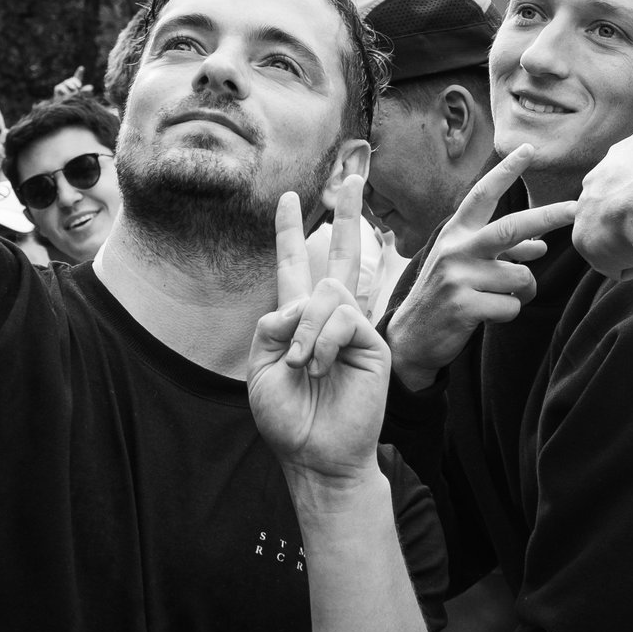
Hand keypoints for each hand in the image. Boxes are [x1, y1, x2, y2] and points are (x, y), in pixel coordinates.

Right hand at [51, 70, 89, 100]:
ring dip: (71, 85)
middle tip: (79, 86)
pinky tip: (67, 93)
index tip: (82, 68)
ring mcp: (62, 85)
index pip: (78, 77)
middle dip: (76, 82)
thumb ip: (85, 91)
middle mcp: (68, 83)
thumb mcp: (80, 96)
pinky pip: (61, 87)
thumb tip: (92, 87)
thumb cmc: (72, 102)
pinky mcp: (57, 88)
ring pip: (67, 82)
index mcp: (75, 84)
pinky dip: (65, 90)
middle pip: (72, 79)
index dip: (79, 72)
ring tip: (74, 90)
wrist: (63, 109)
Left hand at [248, 173, 393, 483]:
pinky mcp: (372, 342)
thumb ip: (271, 326)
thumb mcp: (260, 368)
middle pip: (338, 254)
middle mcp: (329, 317)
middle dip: (346, 214)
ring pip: (329, 292)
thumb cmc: (287, 418)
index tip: (288, 199)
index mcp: (298, 320)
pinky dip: (322, 341)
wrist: (316, 454)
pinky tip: (319, 366)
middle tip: (352, 177)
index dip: (288, 232)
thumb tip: (302, 302)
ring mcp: (354, 328)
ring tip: (303, 366)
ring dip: (306, 329)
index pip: (294, 265)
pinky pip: (343, 318)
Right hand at [383, 146, 575, 391]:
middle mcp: (456, 249)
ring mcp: (458, 277)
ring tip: (493, 299)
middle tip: (575, 208)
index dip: (506, 171)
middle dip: (548, 216)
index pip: (483, 195)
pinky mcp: (464, 305)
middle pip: (512, 227)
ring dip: (519, 292)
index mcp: (456, 233)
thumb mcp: (468, 265)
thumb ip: (502, 252)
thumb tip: (542, 246)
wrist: (411, 338)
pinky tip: (484, 316)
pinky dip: (507, 314)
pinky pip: (512, 306)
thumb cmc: (446, 295)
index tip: (527, 149)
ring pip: (520, 277)